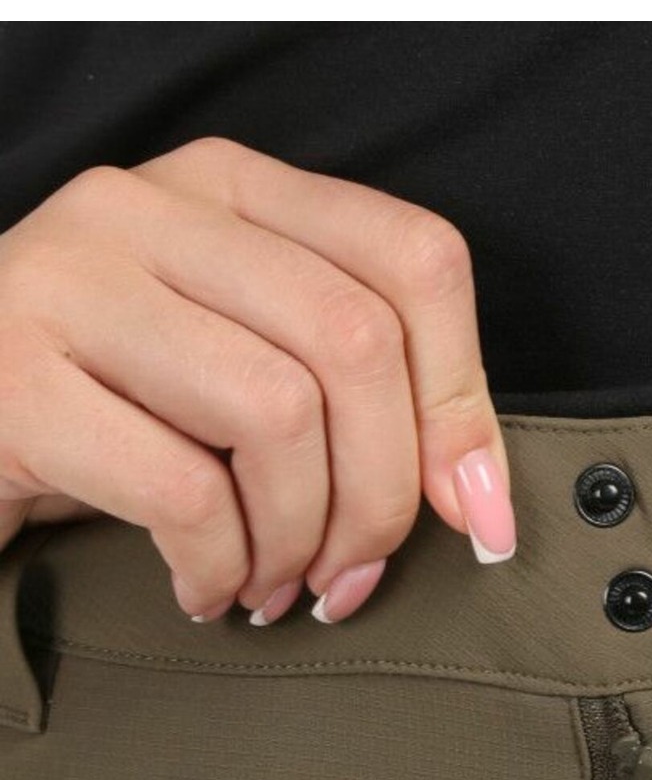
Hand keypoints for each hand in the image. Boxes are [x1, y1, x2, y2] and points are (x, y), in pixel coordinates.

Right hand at [0, 137, 513, 623]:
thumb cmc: (111, 412)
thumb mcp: (235, 368)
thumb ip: (351, 392)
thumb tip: (478, 495)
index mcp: (230, 191)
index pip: (413, 258)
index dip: (465, 403)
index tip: (473, 515)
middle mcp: (151, 208)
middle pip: (355, 342)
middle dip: (382, 496)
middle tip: (352, 575)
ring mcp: (74, 281)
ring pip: (278, 412)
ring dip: (298, 537)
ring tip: (272, 585)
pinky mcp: (16, 378)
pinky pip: (183, 490)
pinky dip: (216, 567)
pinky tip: (203, 589)